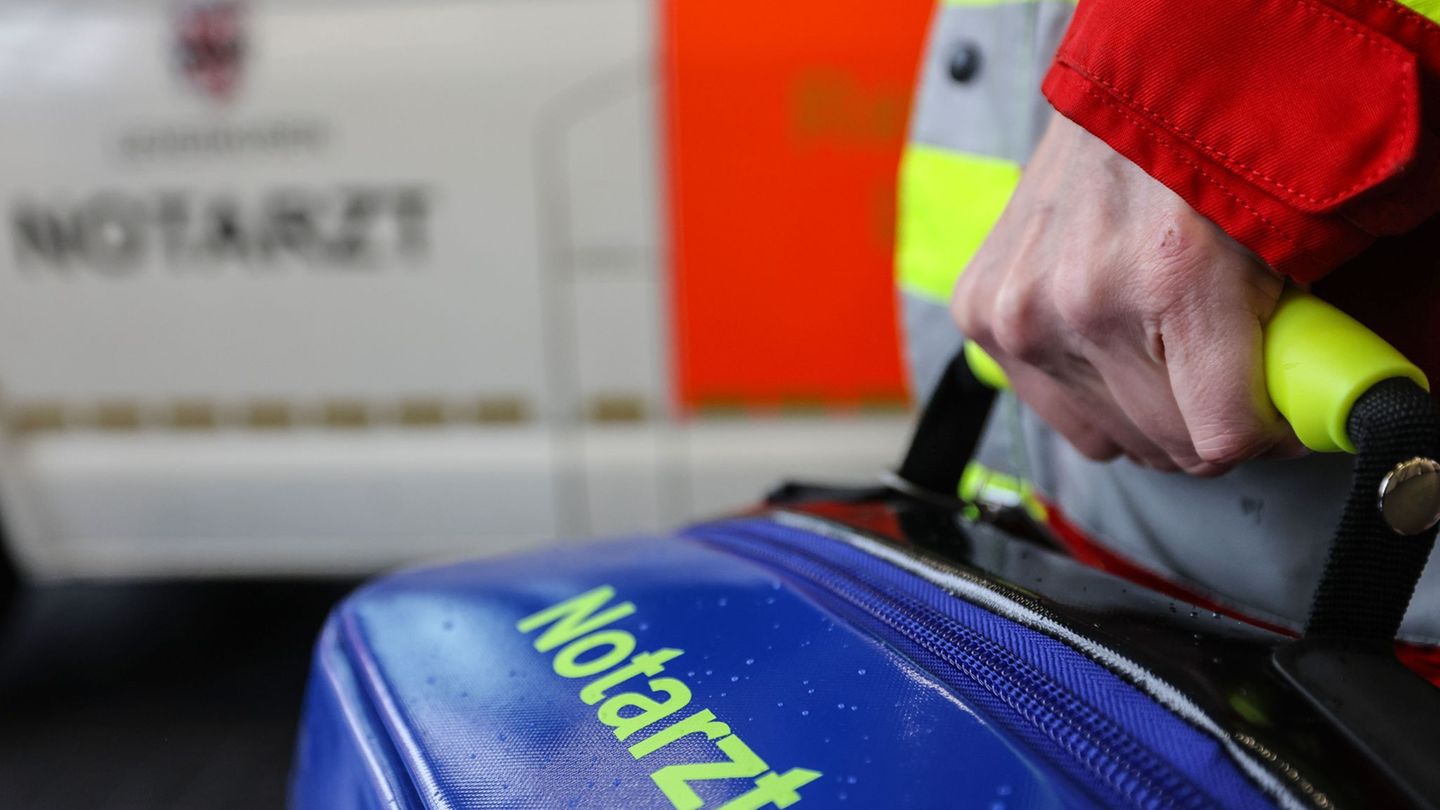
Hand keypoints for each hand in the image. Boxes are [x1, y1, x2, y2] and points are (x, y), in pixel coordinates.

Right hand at [951, 113, 1303, 474]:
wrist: (1115, 106)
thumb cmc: (1196, 166)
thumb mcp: (1276, 245)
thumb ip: (1284, 343)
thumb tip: (1283, 420)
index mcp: (1170, 280)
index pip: (1221, 436)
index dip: (1260, 432)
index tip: (1270, 413)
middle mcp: (1081, 304)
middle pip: (1166, 444)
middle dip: (1205, 421)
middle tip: (1221, 375)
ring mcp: (1021, 314)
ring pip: (1107, 437)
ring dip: (1143, 412)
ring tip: (1161, 353)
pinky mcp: (981, 316)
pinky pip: (1052, 411)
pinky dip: (1087, 391)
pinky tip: (1106, 342)